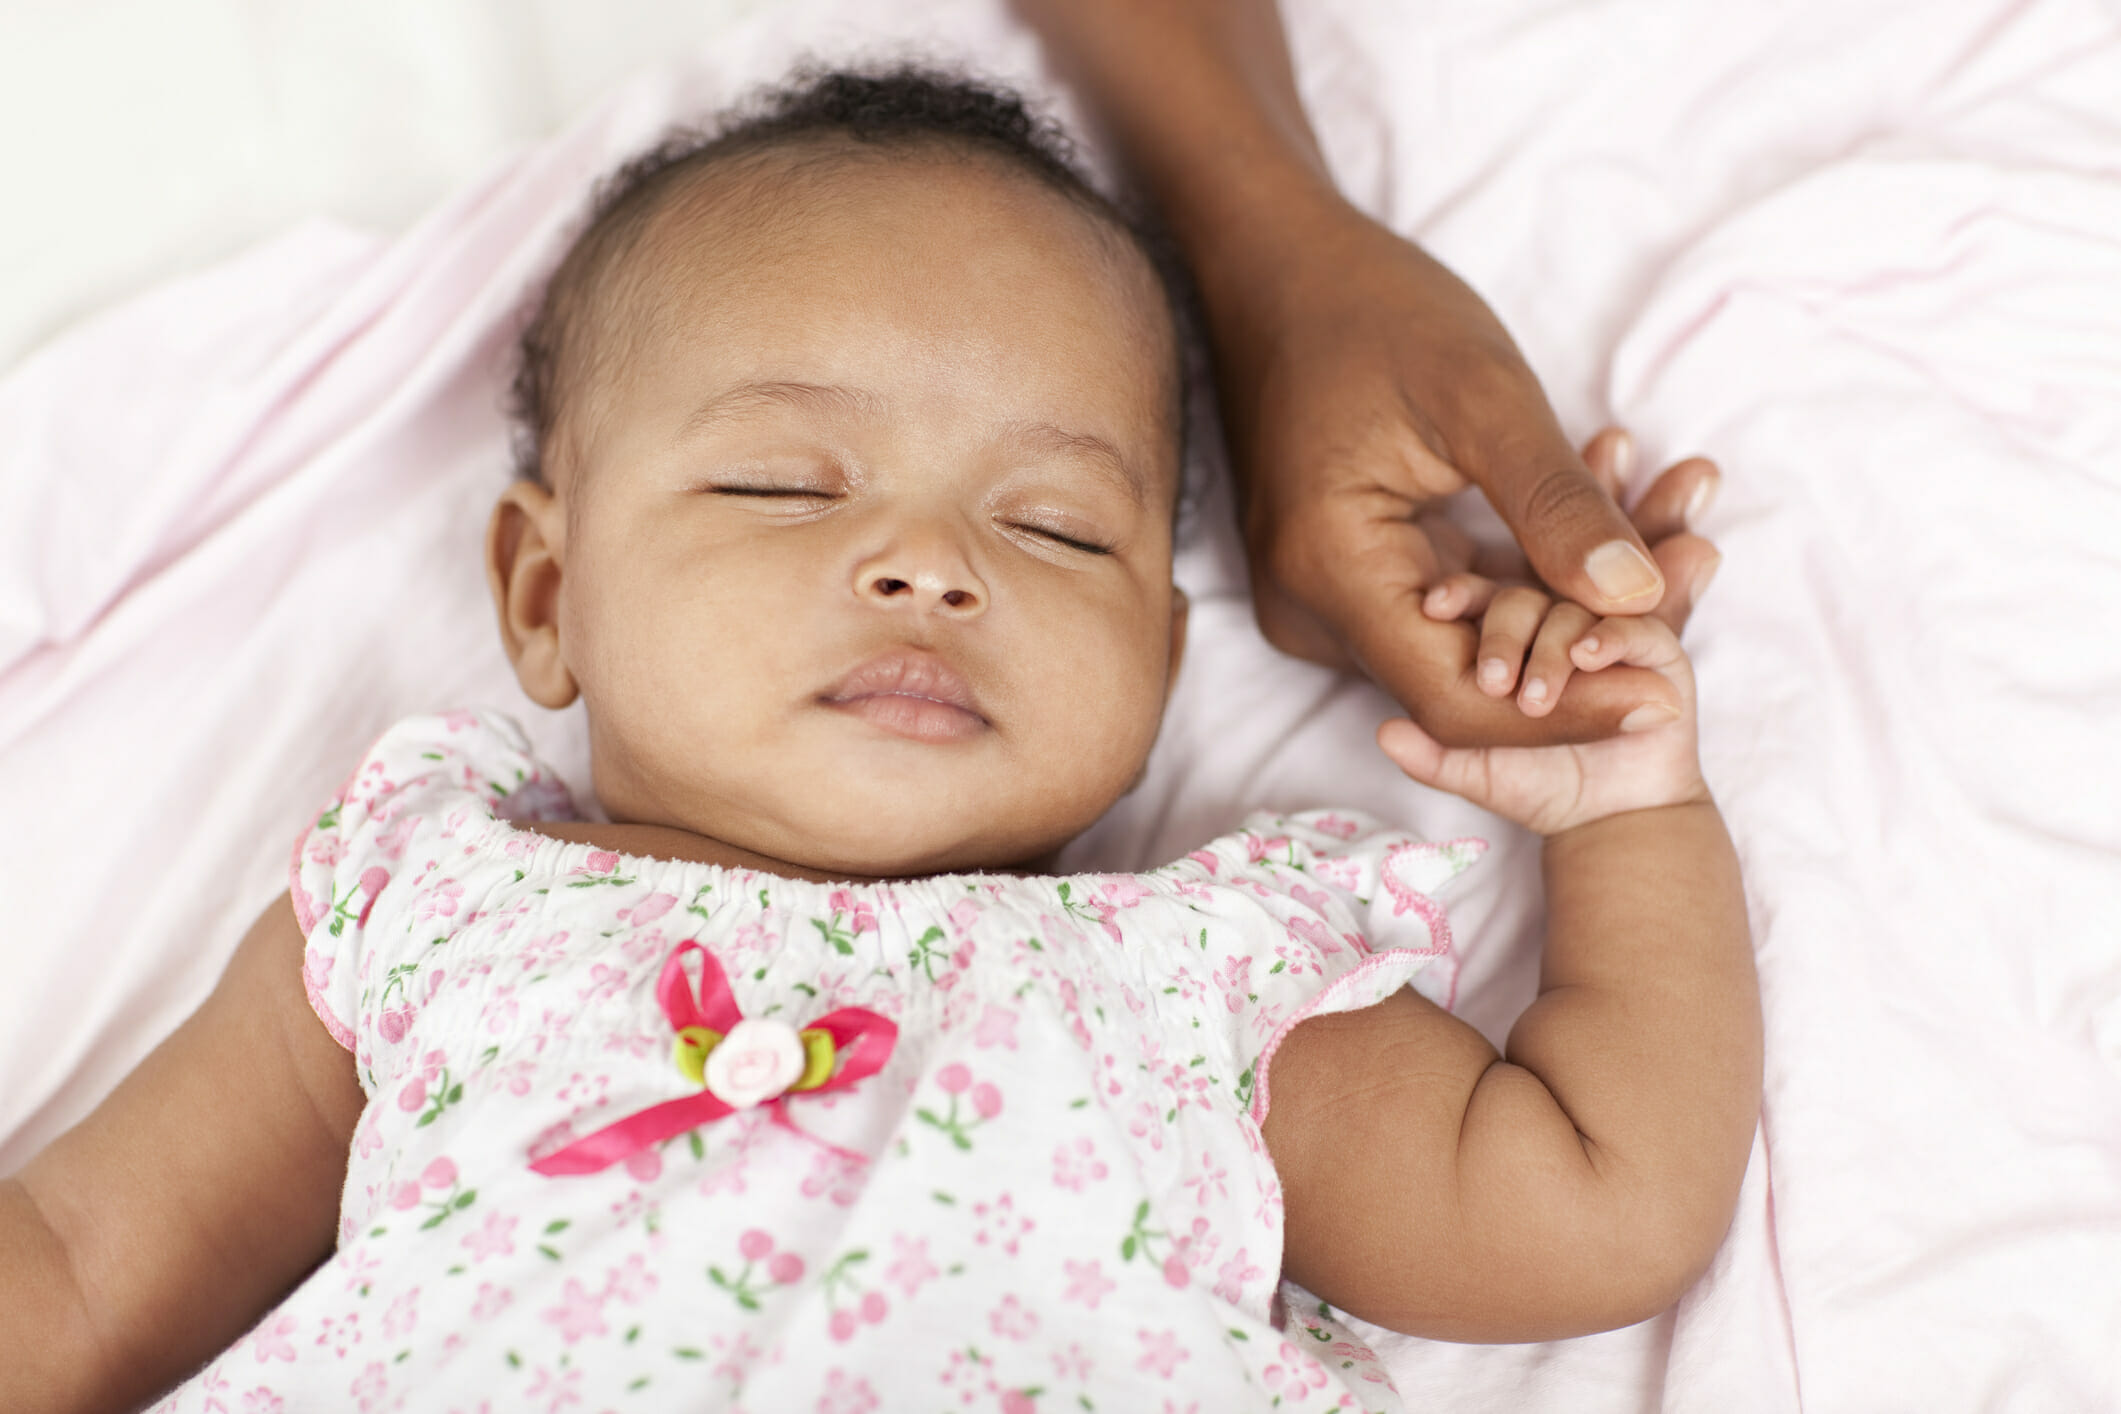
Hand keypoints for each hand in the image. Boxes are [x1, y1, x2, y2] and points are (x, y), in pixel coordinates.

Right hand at [1202, 196, 1719, 746]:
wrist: (1276, 265)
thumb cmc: (1369, 308)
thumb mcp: (1480, 395)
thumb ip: (1556, 505)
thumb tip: (1641, 595)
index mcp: (1329, 572)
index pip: (1455, 701)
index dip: (1563, 712)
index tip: (1664, 693)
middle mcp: (1309, 610)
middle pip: (1463, 681)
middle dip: (1583, 649)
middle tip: (1696, 583)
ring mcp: (1320, 598)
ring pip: (1463, 644)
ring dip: (1565, 609)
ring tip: (1675, 538)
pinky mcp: (1346, 576)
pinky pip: (1446, 605)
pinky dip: (1527, 578)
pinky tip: (1606, 528)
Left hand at [1376, 605, 1707, 836]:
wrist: (1610, 818)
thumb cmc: (1537, 783)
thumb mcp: (1476, 772)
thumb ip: (1432, 756)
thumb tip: (1385, 733)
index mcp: (1510, 637)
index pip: (1480, 599)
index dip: (1458, 596)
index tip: (1434, 608)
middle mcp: (1555, 625)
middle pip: (1523, 599)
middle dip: (1503, 636)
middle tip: (1493, 682)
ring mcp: (1603, 632)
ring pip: (1572, 611)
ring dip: (1551, 649)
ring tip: (1534, 697)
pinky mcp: (1654, 652)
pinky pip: (1632, 627)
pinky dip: (1607, 638)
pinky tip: (1587, 658)